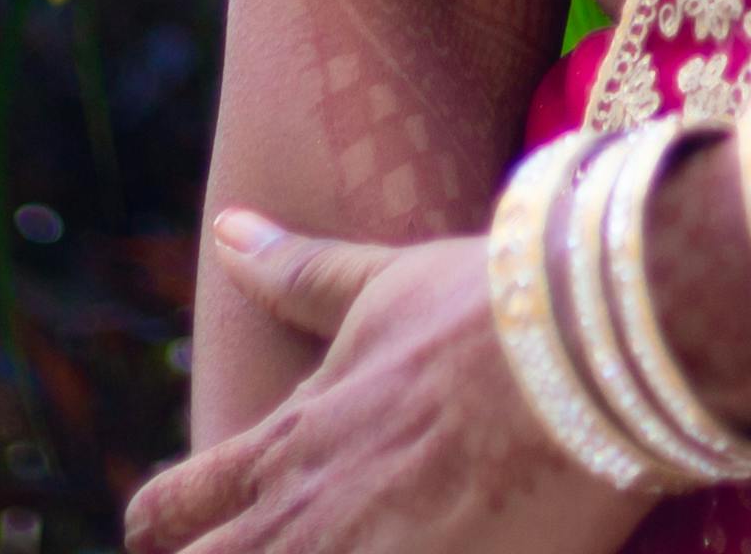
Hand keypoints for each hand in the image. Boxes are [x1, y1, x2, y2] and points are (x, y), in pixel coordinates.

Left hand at [122, 212, 651, 553]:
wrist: (589, 350)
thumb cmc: (492, 307)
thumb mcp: (386, 284)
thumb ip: (302, 273)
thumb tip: (227, 228)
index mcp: (284, 451)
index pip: (169, 513)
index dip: (161, 533)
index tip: (166, 540)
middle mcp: (302, 528)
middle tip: (284, 544)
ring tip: (384, 545)